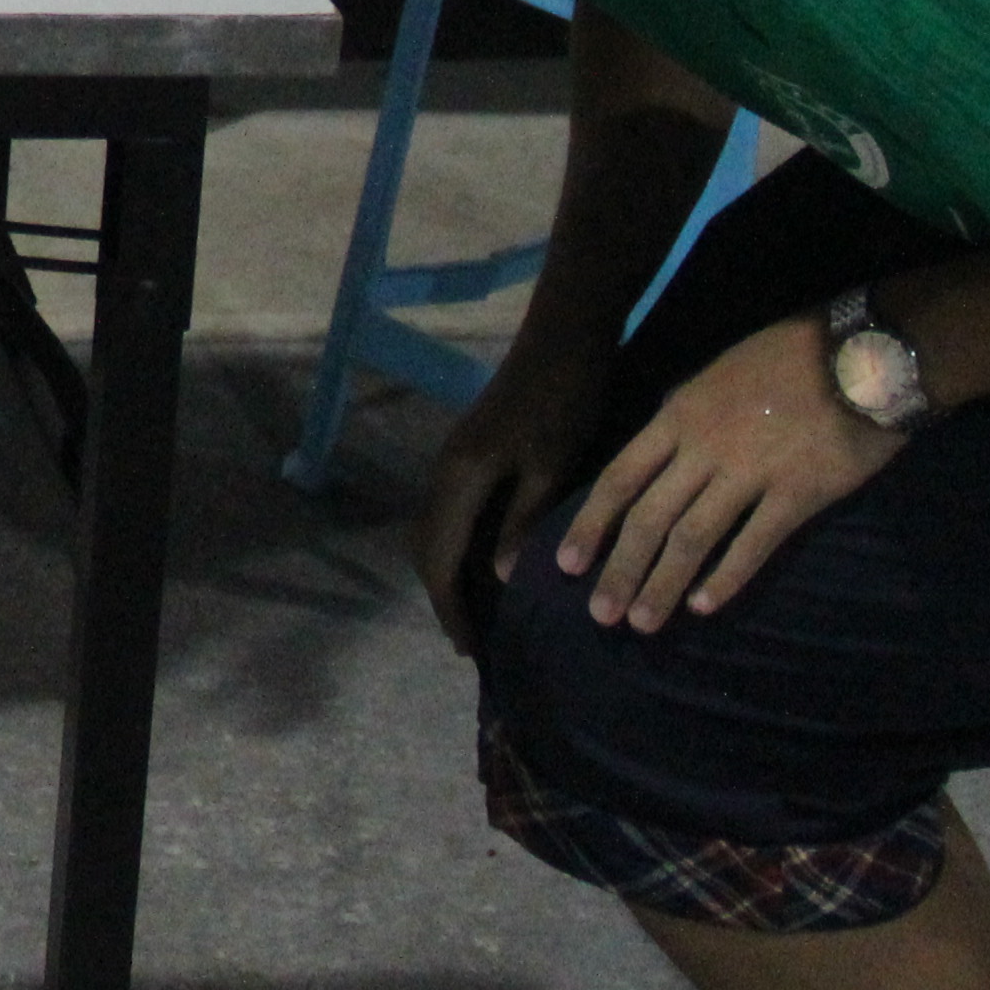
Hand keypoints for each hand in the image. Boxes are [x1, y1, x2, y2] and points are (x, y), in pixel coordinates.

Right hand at [414, 330, 612, 650]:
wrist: (562, 338)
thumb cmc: (563, 401)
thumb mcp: (551, 468)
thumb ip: (523, 523)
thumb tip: (502, 580)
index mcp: (460, 480)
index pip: (441, 560)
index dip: (452, 609)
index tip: (473, 652)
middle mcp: (444, 472)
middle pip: (426, 547)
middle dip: (443, 596)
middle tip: (472, 640)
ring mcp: (453, 459)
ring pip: (434, 529)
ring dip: (448, 572)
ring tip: (477, 610)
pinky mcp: (469, 451)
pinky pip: (449, 513)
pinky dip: (458, 547)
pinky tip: (488, 562)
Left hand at [555, 313, 904, 630]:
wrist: (861, 356)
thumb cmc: (787, 357)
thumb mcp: (717, 375)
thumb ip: (686, 417)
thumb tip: (659, 454)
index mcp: (679, 416)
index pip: (620, 478)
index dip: (591, 524)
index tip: (566, 563)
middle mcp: (703, 448)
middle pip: (648, 517)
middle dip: (619, 570)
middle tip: (600, 614)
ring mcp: (749, 473)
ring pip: (691, 538)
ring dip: (662, 585)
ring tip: (642, 624)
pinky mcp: (796, 495)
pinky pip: (753, 545)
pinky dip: (725, 579)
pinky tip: (704, 607)